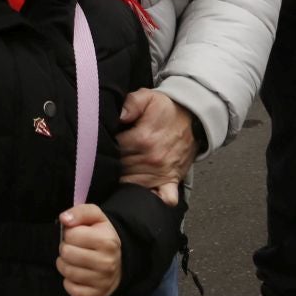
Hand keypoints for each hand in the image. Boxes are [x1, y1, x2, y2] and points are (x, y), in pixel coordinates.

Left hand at [56, 202, 122, 295]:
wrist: (119, 260)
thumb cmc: (102, 236)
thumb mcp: (95, 217)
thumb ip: (80, 212)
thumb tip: (65, 219)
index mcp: (107, 241)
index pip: (71, 235)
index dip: (69, 233)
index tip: (76, 235)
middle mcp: (107, 262)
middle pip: (66, 253)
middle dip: (65, 248)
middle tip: (73, 248)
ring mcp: (103, 281)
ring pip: (67, 272)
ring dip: (65, 264)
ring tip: (73, 260)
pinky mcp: (97, 294)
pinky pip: (72, 290)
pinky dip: (69, 281)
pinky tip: (76, 274)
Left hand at [115, 89, 195, 205]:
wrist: (193, 118)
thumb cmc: (167, 109)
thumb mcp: (148, 97)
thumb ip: (131, 103)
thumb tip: (120, 116)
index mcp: (143, 139)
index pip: (114, 150)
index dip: (106, 147)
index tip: (102, 144)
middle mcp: (151, 158)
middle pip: (120, 168)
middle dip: (112, 164)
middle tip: (107, 158)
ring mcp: (162, 172)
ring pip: (132, 183)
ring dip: (123, 180)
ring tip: (116, 174)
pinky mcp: (171, 179)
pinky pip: (163, 196)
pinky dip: (153, 198)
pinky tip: (141, 196)